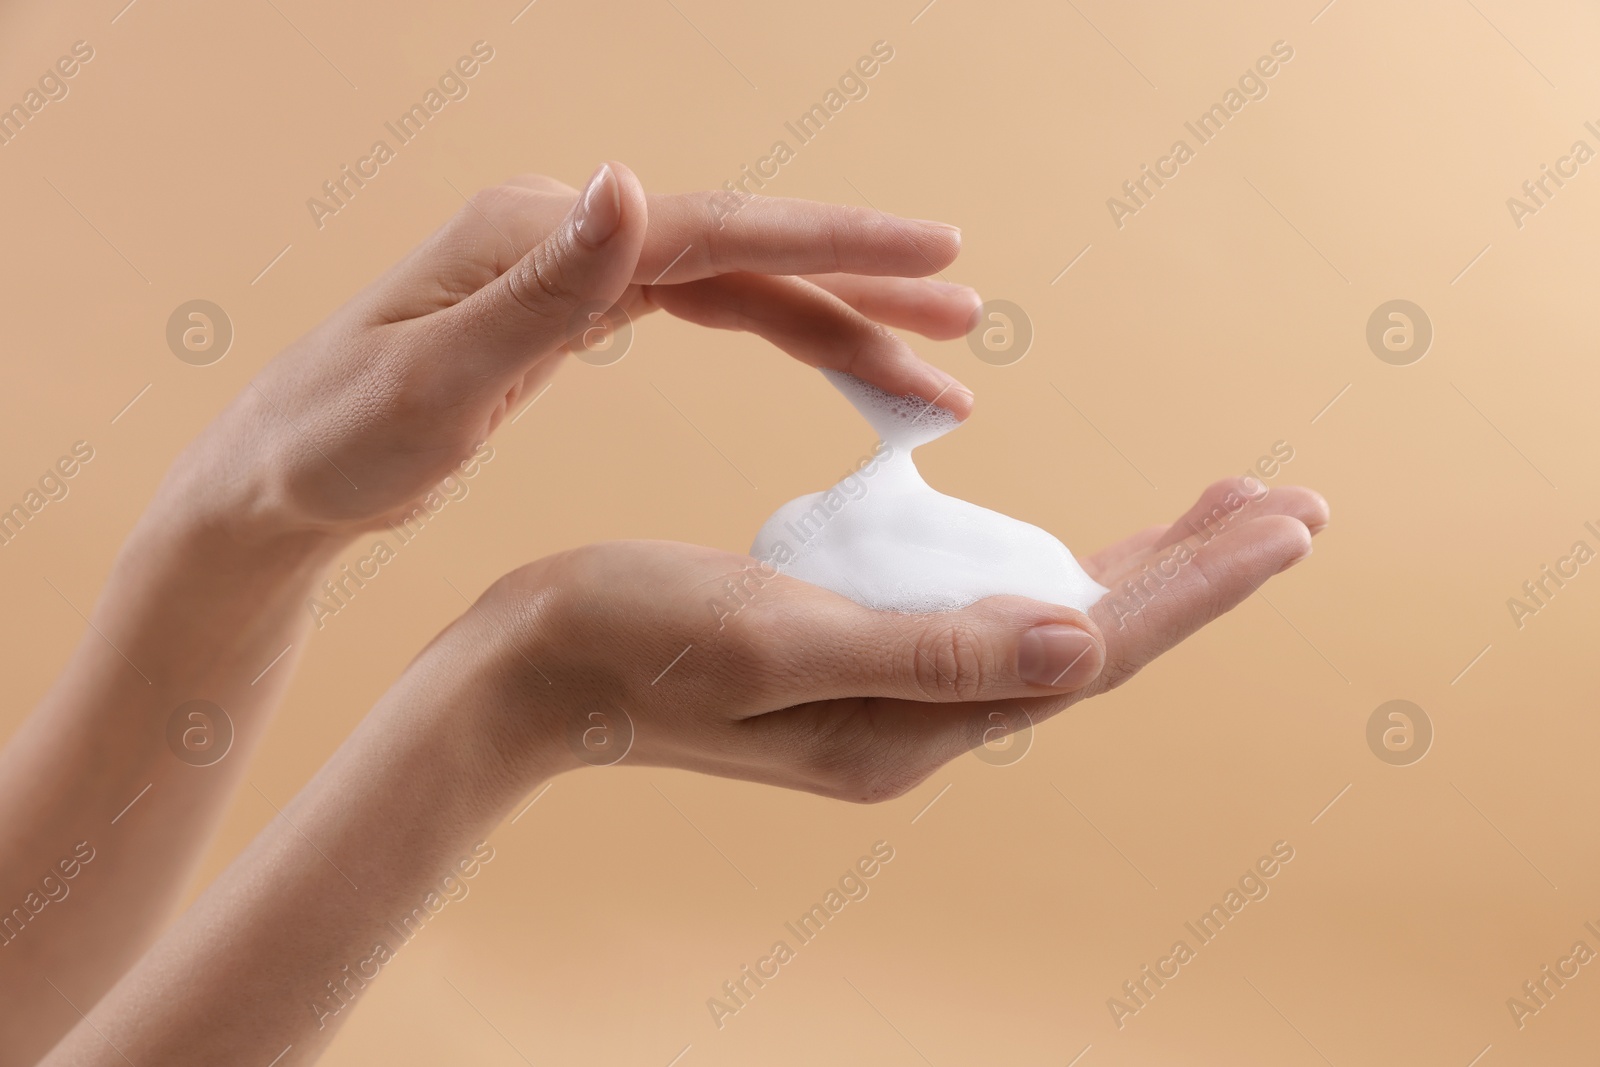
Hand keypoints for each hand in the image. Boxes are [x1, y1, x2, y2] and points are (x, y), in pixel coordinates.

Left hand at [174, 162, 979, 544]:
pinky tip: (826, 358)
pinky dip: (777, 338)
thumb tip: (626, 180)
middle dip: (862, 285)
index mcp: (541, 233)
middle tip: (965, 320)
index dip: (836, 243)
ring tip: (925, 372)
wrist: (275, 478)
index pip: (718, 230)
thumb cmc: (337, 442)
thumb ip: (541, 290)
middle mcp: (568, 233)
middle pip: (746, 251)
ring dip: (835, 323)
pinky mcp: (574, 314)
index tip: (939, 257)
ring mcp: (574, 270)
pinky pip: (706, 314)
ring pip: (739, 287)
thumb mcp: (432, 380)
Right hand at [462, 476, 1328, 800]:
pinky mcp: (857, 658)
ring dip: (1136, 565)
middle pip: (1091, 639)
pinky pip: (983, 611)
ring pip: (1048, 623)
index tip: (1289, 522)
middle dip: (1196, 571)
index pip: (1093, 649)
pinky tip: (1075, 542)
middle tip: (1294, 503)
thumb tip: (1091, 642)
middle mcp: (921, 723)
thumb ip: (934, 649)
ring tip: (1219, 511)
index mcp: (915, 725)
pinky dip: (1047, 565)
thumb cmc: (632, 638)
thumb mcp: (780, 635)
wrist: (528, 668)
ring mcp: (889, 695)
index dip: (1197, 584)